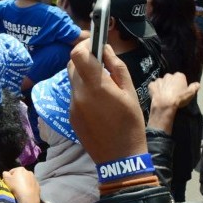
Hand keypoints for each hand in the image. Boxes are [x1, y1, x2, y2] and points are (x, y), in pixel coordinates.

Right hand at [2, 167, 40, 202]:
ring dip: (23, 183)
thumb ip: (5, 174)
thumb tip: (6, 173)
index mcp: (21, 169)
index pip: (12, 171)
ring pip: (26, 180)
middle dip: (17, 179)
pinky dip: (28, 188)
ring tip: (20, 190)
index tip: (7, 183)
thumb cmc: (16, 187)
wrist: (28, 197)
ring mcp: (34, 179)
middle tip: (14, 186)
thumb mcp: (6, 179)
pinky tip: (26, 193)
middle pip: (20, 175)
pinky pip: (31, 186)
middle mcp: (29, 172)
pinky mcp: (37, 185)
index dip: (9, 177)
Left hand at [68, 41, 146, 163]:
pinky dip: (84, 91)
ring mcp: (72, 106)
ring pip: (73, 80)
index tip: (95, 43)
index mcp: (95, 86)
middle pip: (72, 65)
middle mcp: (78, 94)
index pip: (77, 54)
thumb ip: (116, 67)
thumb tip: (106, 49)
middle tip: (101, 63)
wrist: (119, 158)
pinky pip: (75, 96)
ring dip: (85, 76)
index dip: (85, 45)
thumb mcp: (130, 92)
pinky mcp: (71, 116)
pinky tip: (99, 103)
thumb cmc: (131, 123)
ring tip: (104, 86)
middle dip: (85, 59)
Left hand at [147, 73, 199, 133]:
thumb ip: (194, 87)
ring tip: (164, 95)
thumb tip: (198, 84)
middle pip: (171, 79)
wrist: (165, 104)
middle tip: (172, 93)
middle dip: (171, 84)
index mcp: (178, 76)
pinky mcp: (151, 85)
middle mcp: (168, 75)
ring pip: (162, 82)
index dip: (181, 84)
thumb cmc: (179, 98)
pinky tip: (157, 95)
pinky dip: (155, 89)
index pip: (181, 78)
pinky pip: (153, 86)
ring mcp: (159, 79)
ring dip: (163, 86)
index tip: (181, 91)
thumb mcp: (190, 94)